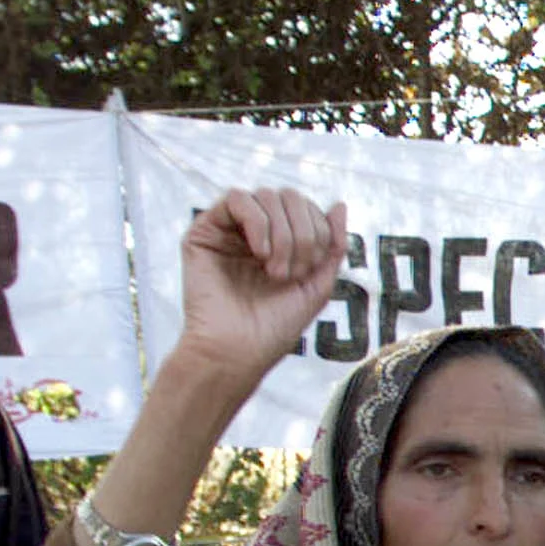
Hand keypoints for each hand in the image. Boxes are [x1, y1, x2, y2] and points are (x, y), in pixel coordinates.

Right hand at [178, 188, 347, 376]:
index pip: (308, 209)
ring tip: (275, 272)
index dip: (319, 232)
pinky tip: (259, 254)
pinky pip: (236, 198)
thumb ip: (331, 245)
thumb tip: (339, 204)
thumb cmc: (275, 326)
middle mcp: (255, 232)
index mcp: (281, 242)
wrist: (238, 350)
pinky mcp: (205, 230)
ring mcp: (229, 229)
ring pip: (266, 195)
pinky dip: (257, 222)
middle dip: (303, 234)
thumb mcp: (317, 285)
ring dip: (282, 235)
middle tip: (292, 274)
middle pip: (290, 197)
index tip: (310, 270)